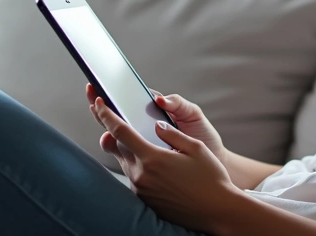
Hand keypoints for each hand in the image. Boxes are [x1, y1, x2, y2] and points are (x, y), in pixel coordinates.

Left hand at [88, 92, 240, 232]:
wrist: (217, 211)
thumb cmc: (211, 179)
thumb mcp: (196, 148)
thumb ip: (172, 134)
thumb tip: (156, 127)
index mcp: (152, 158)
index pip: (119, 132)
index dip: (106, 114)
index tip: (97, 103)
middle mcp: (141, 175)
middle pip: (117, 148)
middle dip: (112, 131)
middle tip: (109, 117)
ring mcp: (141, 190)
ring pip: (125, 163)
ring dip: (127, 150)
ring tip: (136, 140)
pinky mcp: (145, 201)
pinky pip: (134, 178)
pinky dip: (137, 166)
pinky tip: (151, 164)